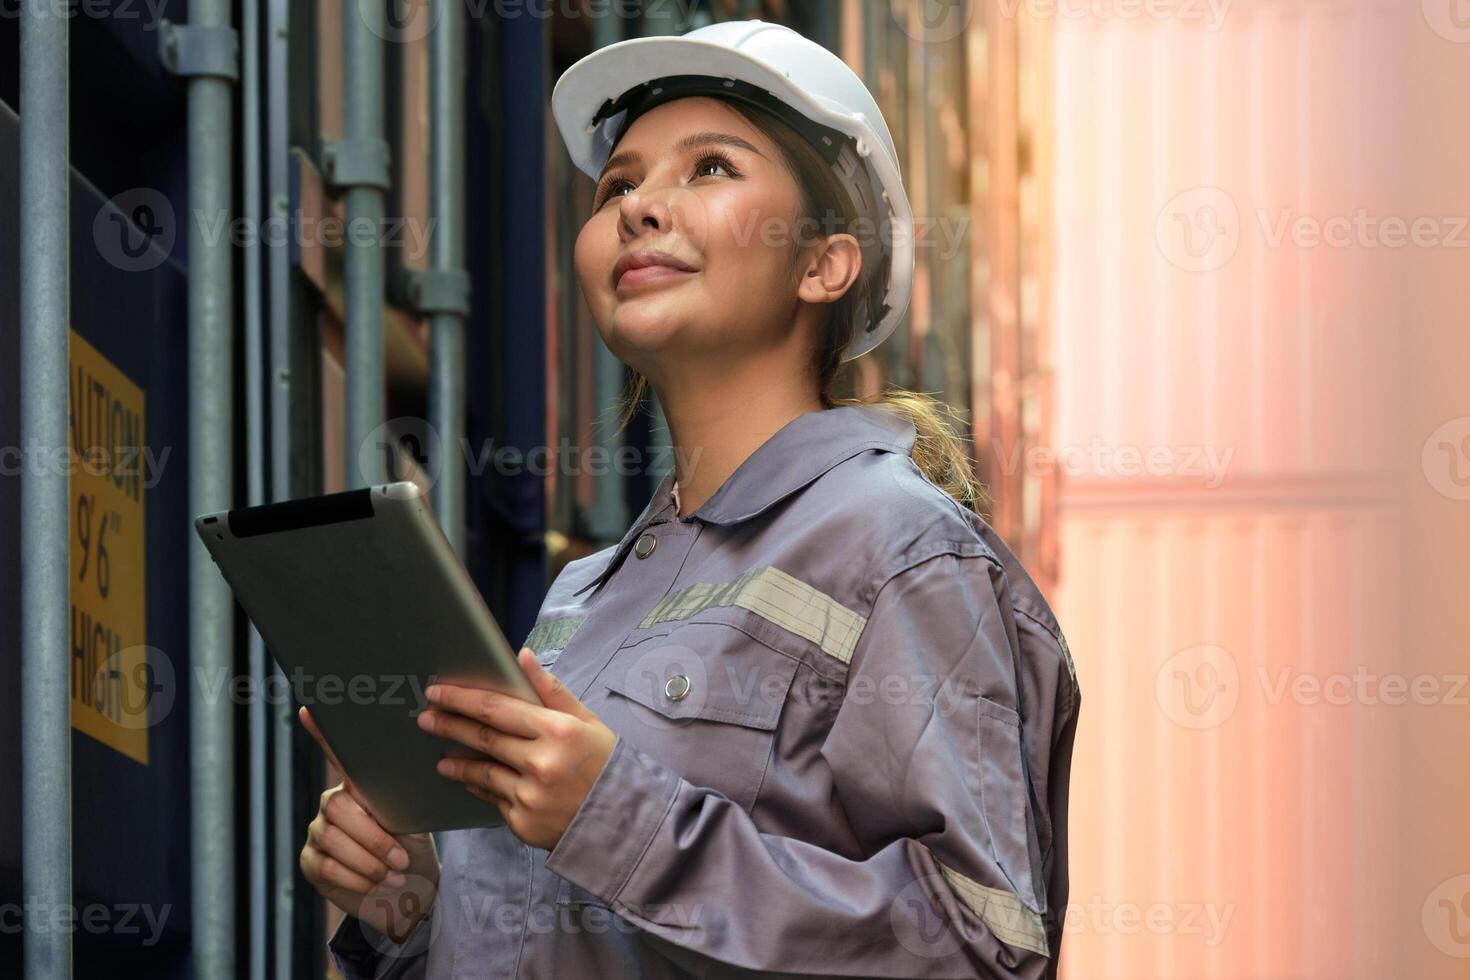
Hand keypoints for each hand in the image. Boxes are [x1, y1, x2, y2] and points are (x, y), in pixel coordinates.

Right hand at [298, 705, 439, 942]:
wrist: (409, 893)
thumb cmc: (411, 849)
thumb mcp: (412, 820)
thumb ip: (400, 798)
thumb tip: (416, 767)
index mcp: (359, 788)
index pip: (339, 756)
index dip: (323, 734)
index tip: (311, 709)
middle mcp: (332, 803)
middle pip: (338, 808)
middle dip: (373, 838)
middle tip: (399, 859)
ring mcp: (318, 831)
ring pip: (334, 839)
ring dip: (370, 862)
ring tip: (394, 873)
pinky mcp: (311, 861)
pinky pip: (329, 866)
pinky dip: (359, 879)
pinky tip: (376, 884)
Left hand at [417, 647, 617, 849]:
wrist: (623, 819)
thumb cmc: (604, 762)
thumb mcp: (586, 720)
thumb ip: (550, 689)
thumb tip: (521, 656)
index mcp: (558, 731)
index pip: (498, 709)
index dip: (463, 699)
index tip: (438, 693)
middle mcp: (541, 763)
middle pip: (484, 738)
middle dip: (449, 725)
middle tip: (426, 717)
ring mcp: (530, 796)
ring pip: (483, 772)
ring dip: (457, 761)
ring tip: (442, 756)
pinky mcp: (523, 823)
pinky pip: (493, 799)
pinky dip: (479, 787)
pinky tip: (470, 779)